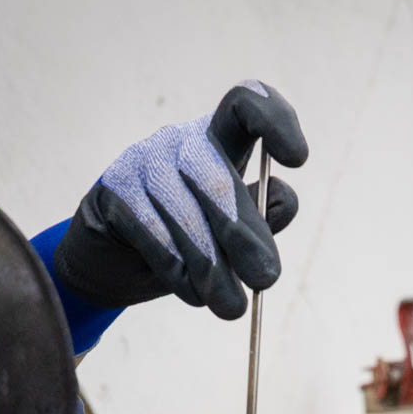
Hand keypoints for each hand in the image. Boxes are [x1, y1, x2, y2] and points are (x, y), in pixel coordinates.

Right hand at [54, 81, 307, 319]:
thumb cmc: (185, 245)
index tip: (298, 160)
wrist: (114, 266)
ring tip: (233, 309)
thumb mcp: (229, 235)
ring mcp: (144, 161)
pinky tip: (195, 296)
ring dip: (213, 268)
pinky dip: (179, 272)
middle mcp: (182, 142)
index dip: (275, 120)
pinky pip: (153, 234)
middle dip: (244, 233)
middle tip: (267, 280)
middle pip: (217, 176)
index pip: (246, 105)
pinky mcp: (114, 189)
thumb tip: (286, 199)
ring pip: (186, 213)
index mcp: (219, 141)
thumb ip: (260, 217)